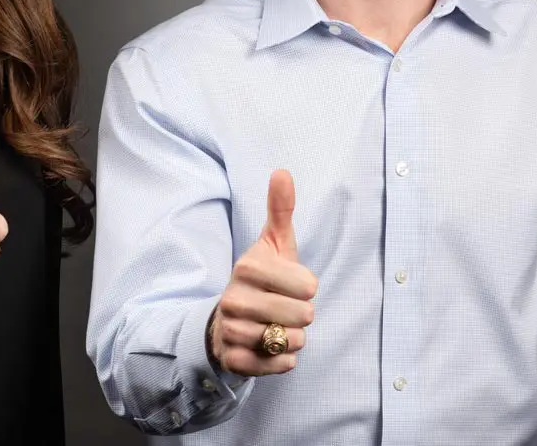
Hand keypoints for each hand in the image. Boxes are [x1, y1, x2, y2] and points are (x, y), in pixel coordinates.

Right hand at [208, 169, 317, 375]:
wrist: (228, 318)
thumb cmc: (262, 277)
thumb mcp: (273, 243)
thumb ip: (280, 209)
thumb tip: (282, 171)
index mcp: (247, 266)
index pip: (308, 285)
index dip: (308, 288)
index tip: (292, 285)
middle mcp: (234, 298)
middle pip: (303, 316)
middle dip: (303, 316)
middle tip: (286, 309)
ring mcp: (231, 330)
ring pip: (292, 342)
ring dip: (295, 338)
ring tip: (278, 327)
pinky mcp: (234, 360)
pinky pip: (279, 366)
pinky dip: (284, 361)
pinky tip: (273, 348)